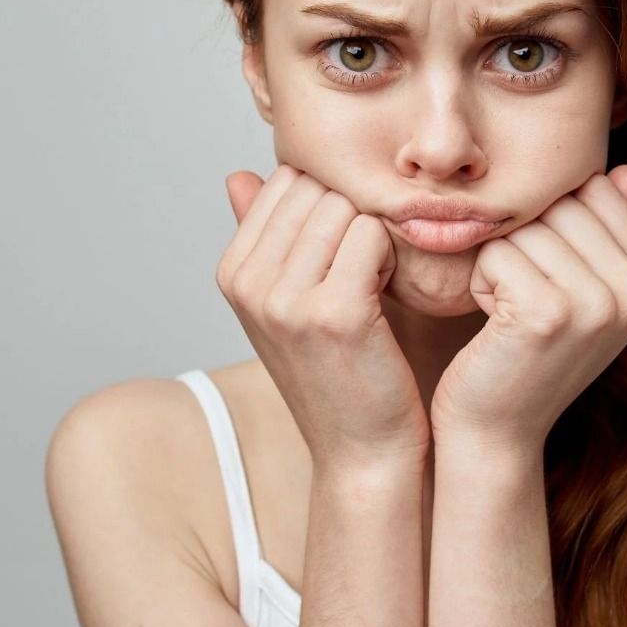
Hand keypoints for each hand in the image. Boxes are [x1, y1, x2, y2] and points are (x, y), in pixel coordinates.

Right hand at [217, 164, 429, 472]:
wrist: (363, 453)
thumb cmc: (338, 373)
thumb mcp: (287, 301)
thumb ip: (268, 236)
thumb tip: (238, 173)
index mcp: (233, 271)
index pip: (288, 179)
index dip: (332, 200)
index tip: (346, 249)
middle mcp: (248, 282)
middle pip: (318, 187)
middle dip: (355, 212)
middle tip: (371, 265)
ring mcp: (286, 298)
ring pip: (347, 206)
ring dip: (377, 234)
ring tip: (377, 282)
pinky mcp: (334, 313)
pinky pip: (373, 235)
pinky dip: (393, 256)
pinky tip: (390, 293)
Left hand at [429, 164, 626, 451]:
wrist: (496, 431)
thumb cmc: (529, 353)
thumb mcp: (583, 290)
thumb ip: (606, 229)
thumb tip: (626, 169)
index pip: (595, 190)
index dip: (553, 221)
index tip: (551, 278)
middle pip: (559, 203)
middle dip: (525, 240)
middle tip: (524, 299)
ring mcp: (597, 304)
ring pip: (524, 226)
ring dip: (500, 262)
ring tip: (510, 314)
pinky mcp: (547, 314)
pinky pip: (497, 252)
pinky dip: (480, 281)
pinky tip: (493, 324)